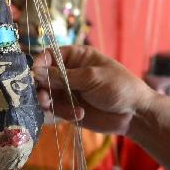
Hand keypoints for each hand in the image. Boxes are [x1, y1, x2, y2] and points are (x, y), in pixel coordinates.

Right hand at [31, 46, 155, 134]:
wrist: (134, 114)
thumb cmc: (119, 87)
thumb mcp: (91, 77)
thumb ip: (63, 76)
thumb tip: (36, 72)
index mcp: (76, 57)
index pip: (49, 55)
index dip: (39, 63)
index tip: (34, 74)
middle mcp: (69, 73)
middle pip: (43, 76)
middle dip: (41, 87)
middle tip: (44, 98)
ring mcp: (68, 91)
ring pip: (46, 94)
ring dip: (48, 102)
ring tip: (56, 108)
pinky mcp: (69, 109)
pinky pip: (56, 110)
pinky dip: (63, 113)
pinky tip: (80, 114)